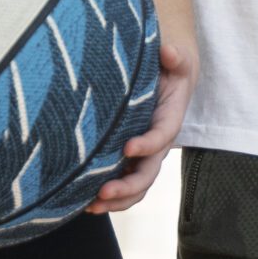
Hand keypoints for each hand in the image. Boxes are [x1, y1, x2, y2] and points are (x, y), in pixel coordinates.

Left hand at [85, 41, 192, 214]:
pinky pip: (121, 183)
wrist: (164, 78)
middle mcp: (156, 143)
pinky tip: (82, 202)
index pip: (162, 135)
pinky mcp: (126, 159)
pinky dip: (106, 197)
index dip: (148, 144)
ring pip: (135, 186)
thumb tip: (168, 52)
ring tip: (90, 207)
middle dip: (127, 186)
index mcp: (169, 119)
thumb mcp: (175, 57)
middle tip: (103, 191)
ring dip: (116, 200)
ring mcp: (142, 155)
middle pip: (148, 173)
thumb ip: (174, 55)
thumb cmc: (168, 67)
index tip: (128, 147)